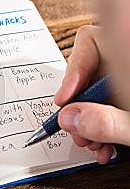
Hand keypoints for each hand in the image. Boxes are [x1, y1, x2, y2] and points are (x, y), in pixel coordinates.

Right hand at [54, 25, 129, 163]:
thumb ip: (107, 121)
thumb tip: (70, 119)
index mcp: (127, 56)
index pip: (92, 42)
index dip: (74, 70)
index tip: (65, 99)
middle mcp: (125, 63)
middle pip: (89, 75)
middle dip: (78, 108)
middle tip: (76, 129)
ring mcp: (125, 80)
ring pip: (97, 95)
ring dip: (88, 123)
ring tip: (92, 143)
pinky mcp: (125, 97)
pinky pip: (108, 105)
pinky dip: (102, 127)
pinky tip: (105, 146)